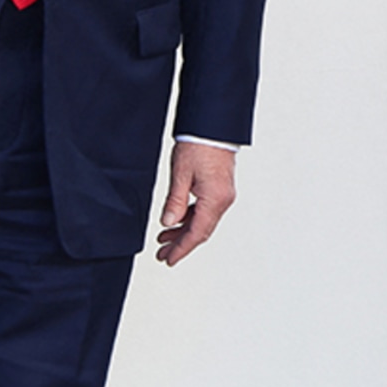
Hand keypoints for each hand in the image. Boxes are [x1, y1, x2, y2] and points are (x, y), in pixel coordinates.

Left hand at [155, 141, 236, 265]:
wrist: (213, 126)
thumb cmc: (199, 145)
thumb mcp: (181, 174)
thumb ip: (175, 201)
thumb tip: (168, 222)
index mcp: (215, 200)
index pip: (196, 233)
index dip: (181, 249)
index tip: (169, 260)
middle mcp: (222, 200)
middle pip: (201, 231)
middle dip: (181, 244)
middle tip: (163, 254)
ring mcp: (223, 195)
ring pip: (203, 221)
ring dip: (184, 231)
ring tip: (164, 238)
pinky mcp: (220, 188)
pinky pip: (205, 210)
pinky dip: (190, 218)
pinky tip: (177, 219)